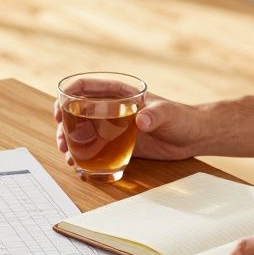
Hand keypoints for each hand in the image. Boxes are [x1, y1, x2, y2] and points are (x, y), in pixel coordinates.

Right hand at [54, 88, 206, 164]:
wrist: (194, 136)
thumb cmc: (183, 118)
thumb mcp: (169, 114)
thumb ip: (155, 115)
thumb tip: (141, 119)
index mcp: (119, 92)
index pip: (84, 87)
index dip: (66, 96)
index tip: (59, 110)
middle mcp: (111, 108)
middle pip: (77, 112)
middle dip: (64, 126)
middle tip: (62, 142)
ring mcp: (113, 127)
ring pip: (83, 132)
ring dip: (72, 144)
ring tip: (69, 158)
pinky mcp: (119, 144)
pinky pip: (96, 149)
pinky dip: (86, 157)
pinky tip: (81, 166)